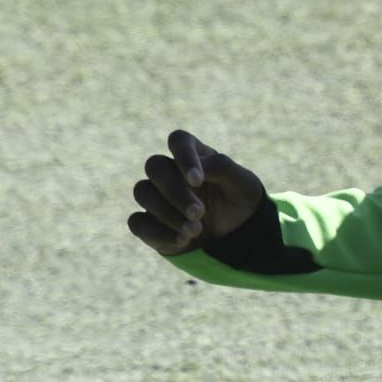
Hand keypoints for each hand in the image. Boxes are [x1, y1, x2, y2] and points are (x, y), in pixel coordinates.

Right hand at [127, 130, 268, 255]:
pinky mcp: (148, 222)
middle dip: (175, 191)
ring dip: (167, 213)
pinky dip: (158, 233)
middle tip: (199, 213)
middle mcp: (170, 171)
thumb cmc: (240, 201)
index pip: (179, 140)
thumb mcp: (244, 184)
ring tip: (195, 230)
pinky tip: (182, 241)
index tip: (197, 181)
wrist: (237, 234)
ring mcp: (156, 196)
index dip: (184, 157)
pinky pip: (137, 223)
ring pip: (143, 192)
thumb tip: (198, 168)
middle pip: (155, 167)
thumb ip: (223, 168)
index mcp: (195, 154)